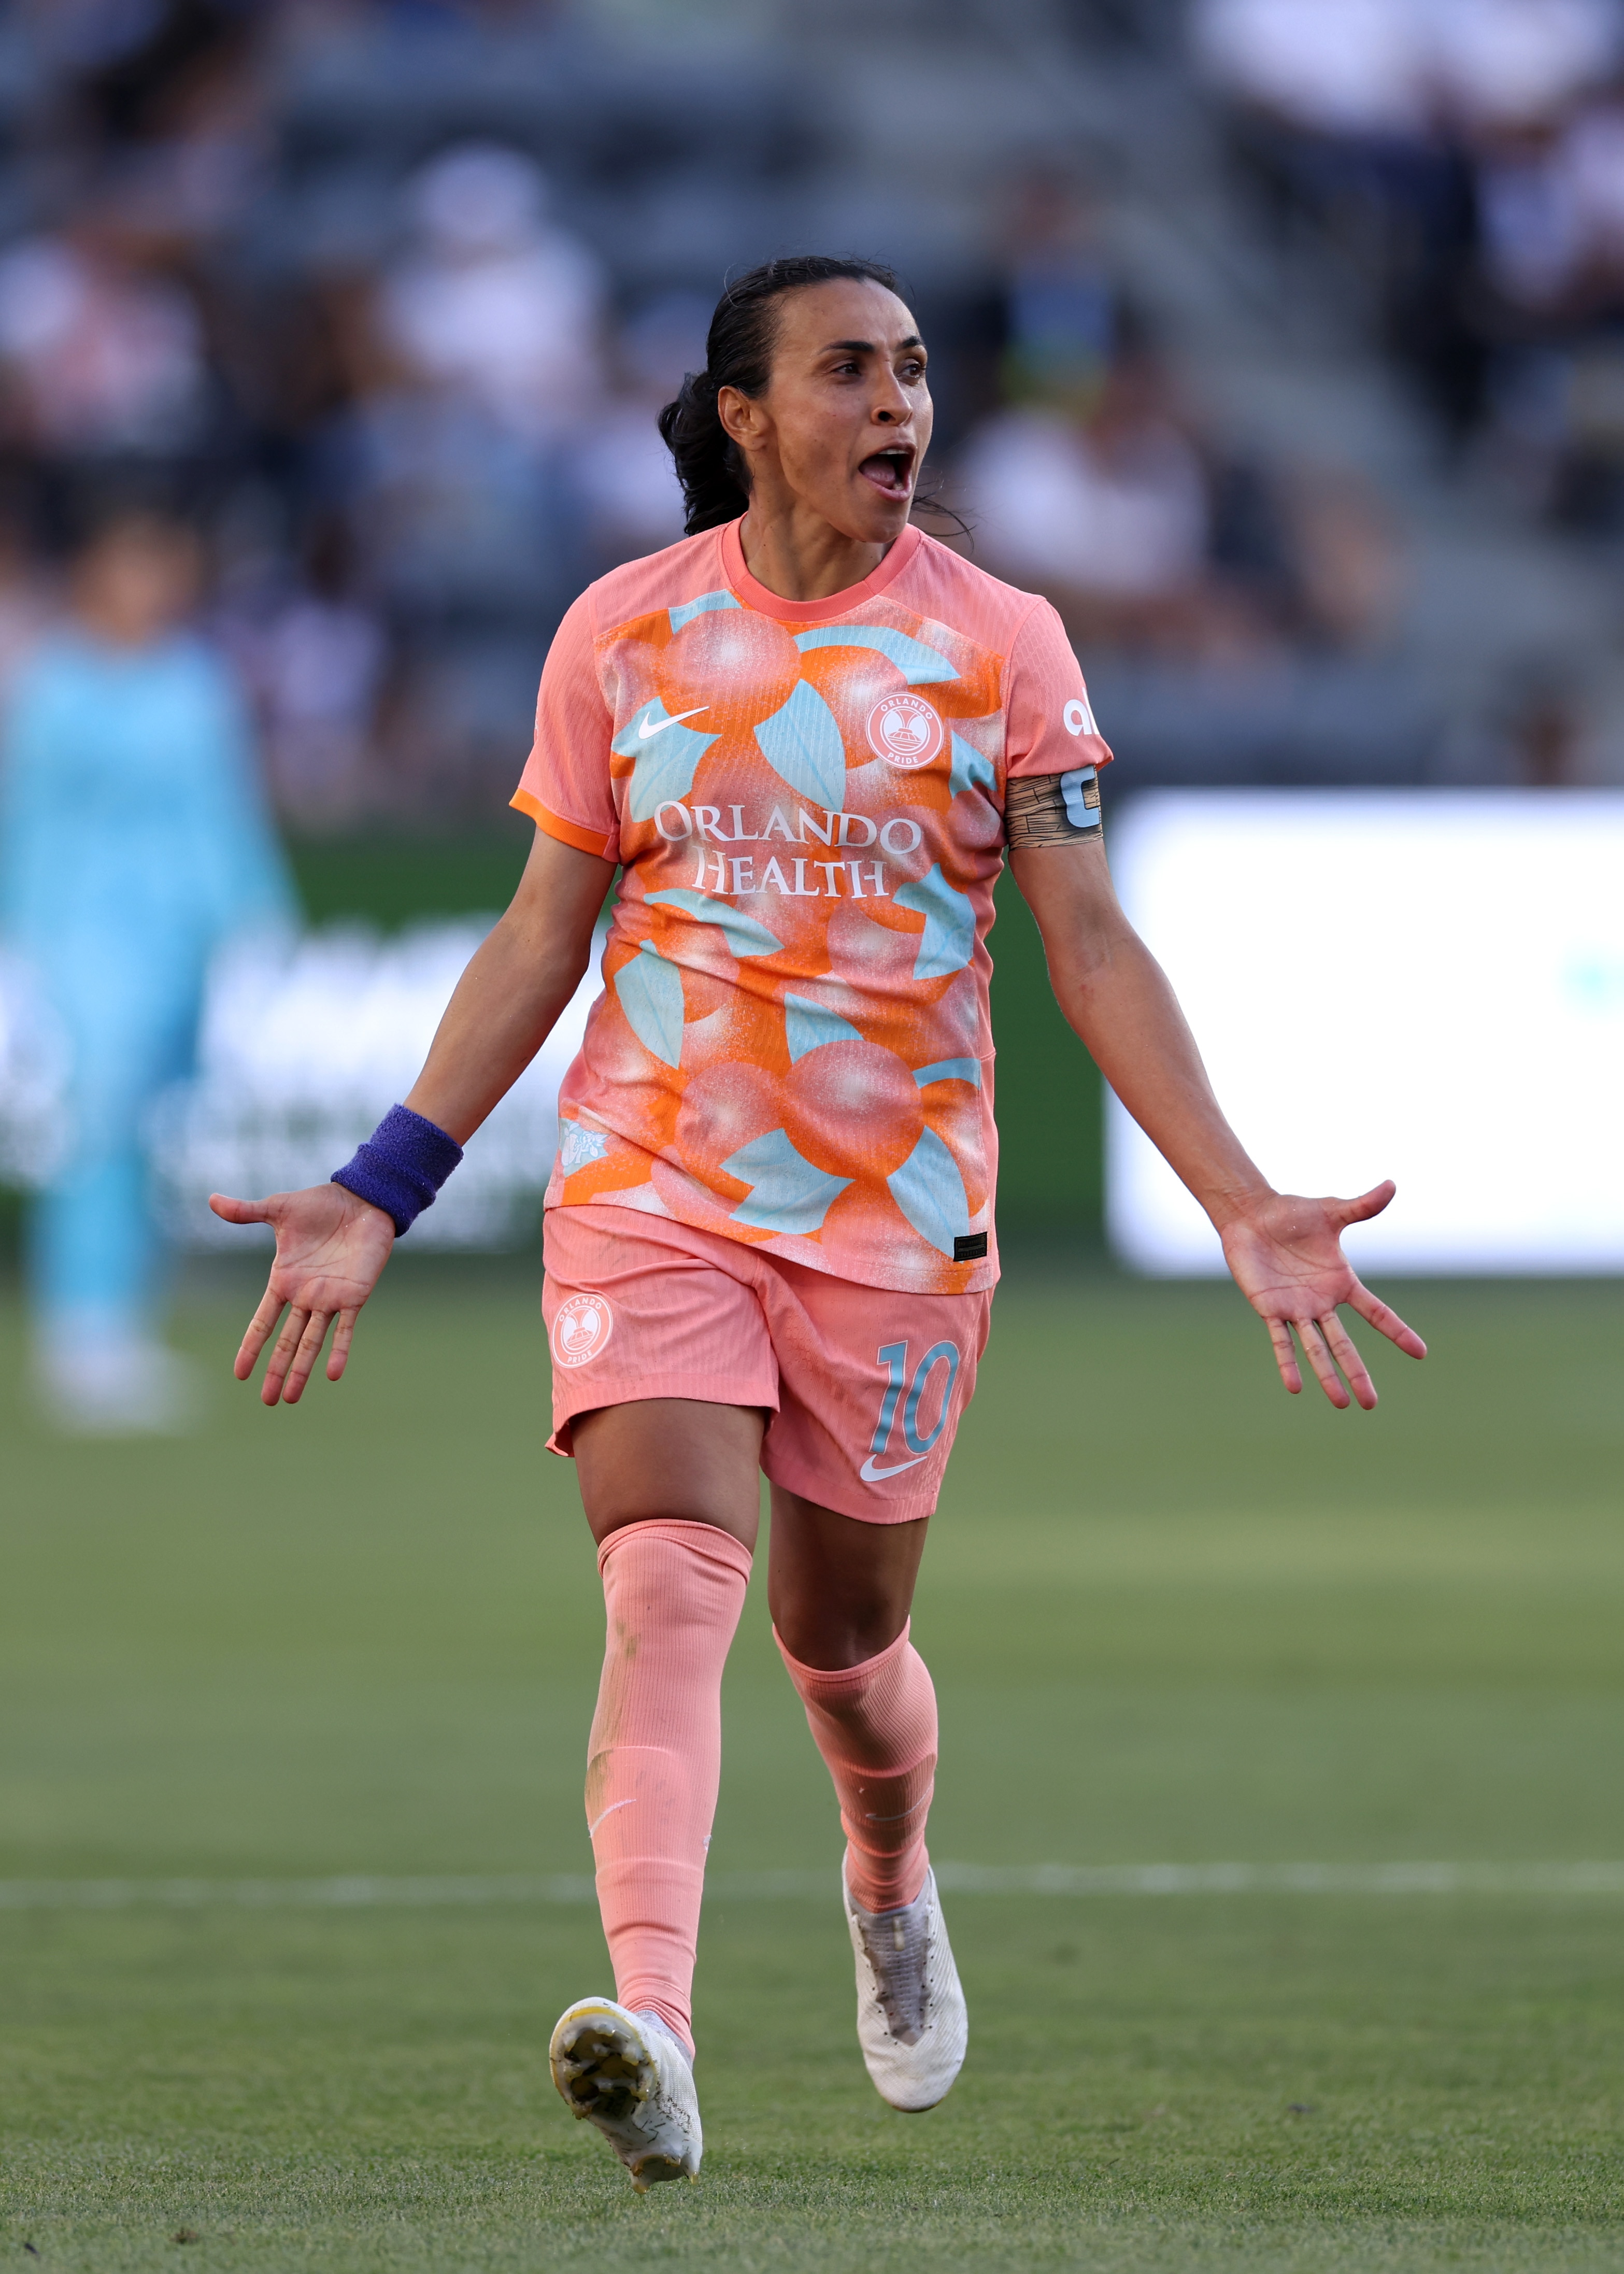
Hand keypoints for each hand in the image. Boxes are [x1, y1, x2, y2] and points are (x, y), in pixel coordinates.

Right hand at [208, 1183, 395, 1406]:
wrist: (361, 1201)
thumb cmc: (320, 1205)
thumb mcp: (278, 1210)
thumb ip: (246, 1212)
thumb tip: (211, 1199)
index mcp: (284, 1281)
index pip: (263, 1322)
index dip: (251, 1346)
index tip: (239, 1374)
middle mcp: (305, 1296)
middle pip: (286, 1341)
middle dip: (276, 1371)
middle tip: (267, 1401)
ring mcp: (330, 1299)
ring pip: (312, 1342)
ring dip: (301, 1370)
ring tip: (291, 1398)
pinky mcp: (355, 1295)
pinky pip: (346, 1329)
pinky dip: (340, 1350)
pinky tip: (333, 1374)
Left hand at [1218, 1181, 1425, 1410]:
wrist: (1252, 1215)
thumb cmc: (1293, 1213)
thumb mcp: (1332, 1211)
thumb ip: (1362, 1206)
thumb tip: (1392, 1184)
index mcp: (1341, 1282)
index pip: (1376, 1313)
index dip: (1397, 1332)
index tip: (1421, 1353)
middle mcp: (1322, 1302)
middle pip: (1344, 1344)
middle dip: (1358, 1373)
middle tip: (1371, 1403)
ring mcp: (1296, 1309)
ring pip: (1316, 1349)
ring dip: (1327, 1376)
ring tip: (1343, 1404)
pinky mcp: (1269, 1308)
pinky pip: (1280, 1341)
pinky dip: (1287, 1362)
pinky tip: (1295, 1386)